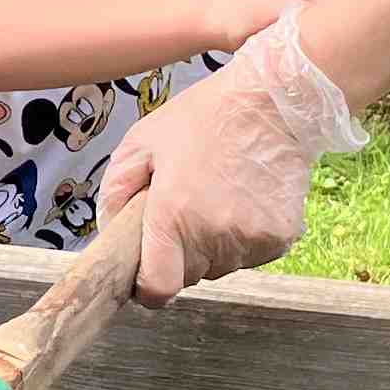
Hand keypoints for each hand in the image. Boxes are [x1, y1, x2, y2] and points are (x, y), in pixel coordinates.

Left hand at [102, 9, 366, 309]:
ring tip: (220, 197)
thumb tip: (109, 234)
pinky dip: (245, 237)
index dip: (148, 287)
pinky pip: (252, 254)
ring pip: (222, 266)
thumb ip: (115, 192)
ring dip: (214, 245)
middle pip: (190, 275)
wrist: (275, 101)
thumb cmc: (203, 117)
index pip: (158, 288)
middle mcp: (213, 236)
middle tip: (187, 209)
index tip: (148, 271)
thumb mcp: (142, 141)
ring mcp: (251, 240)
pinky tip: (246, 199)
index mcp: (173, 216)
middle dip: (182, 253)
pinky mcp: (281, 238)